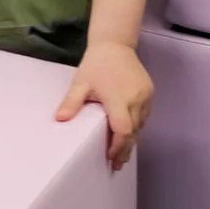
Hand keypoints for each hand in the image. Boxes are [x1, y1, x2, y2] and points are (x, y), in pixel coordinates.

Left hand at [53, 41, 153, 171]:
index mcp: (119, 97)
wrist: (115, 44)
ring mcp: (145, 95)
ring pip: (141, 124)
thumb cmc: (96, 64)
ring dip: (132, 138)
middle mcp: (136, 98)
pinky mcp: (149, 92)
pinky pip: (144, 115)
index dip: (118, 146)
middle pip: (134, 131)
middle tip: (116, 164)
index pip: (123, 129)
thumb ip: (72, 102)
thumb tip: (60, 120)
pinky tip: (128, 133)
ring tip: (121, 153)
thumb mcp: (81, 82)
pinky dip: (137, 125)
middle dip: (125, 148)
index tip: (110, 157)